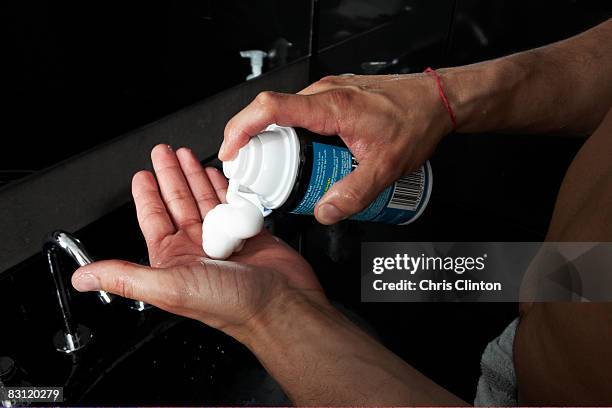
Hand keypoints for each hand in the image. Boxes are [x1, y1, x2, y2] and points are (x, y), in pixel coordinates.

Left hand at [71, 144, 322, 339]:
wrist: (280, 304)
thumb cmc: (231, 303)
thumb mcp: (169, 286)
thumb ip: (126, 277)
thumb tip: (83, 278)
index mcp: (174, 260)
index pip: (153, 219)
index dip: (146, 195)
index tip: (142, 174)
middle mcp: (196, 248)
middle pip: (178, 202)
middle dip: (169, 175)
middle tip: (164, 152)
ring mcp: (223, 239)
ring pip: (203, 199)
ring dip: (194, 176)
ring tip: (187, 155)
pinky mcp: (248, 233)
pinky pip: (232, 203)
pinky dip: (223, 186)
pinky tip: (217, 174)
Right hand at [220, 74, 452, 223]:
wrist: (436, 101)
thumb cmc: (415, 121)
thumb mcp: (386, 167)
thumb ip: (354, 193)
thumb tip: (324, 211)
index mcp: (331, 106)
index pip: (270, 108)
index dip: (241, 128)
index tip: (230, 151)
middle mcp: (324, 94)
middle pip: (270, 114)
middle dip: (252, 144)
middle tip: (253, 175)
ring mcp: (327, 94)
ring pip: (285, 116)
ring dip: (273, 142)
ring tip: (278, 171)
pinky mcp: (332, 99)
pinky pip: (299, 115)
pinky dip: (290, 136)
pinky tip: (302, 158)